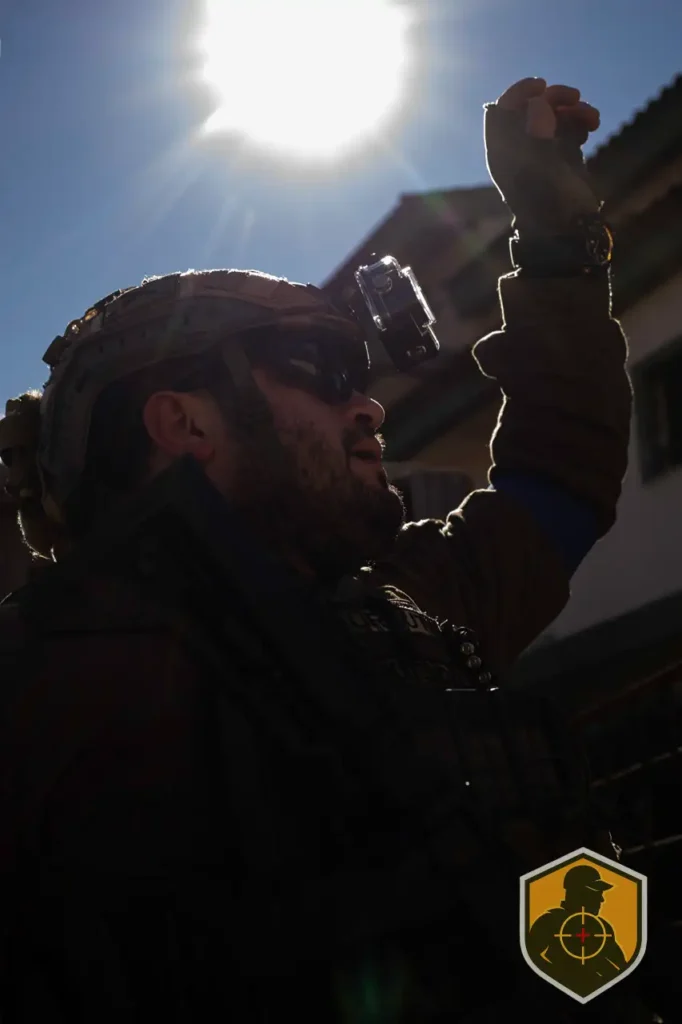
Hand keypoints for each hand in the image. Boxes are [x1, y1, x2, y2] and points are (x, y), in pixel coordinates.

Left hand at [484, 78, 601, 234]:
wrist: (571, 234)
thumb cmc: (552, 206)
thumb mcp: (543, 172)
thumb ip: (538, 136)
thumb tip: (538, 105)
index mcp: (503, 154)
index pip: (501, 111)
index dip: (519, 94)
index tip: (541, 86)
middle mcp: (519, 150)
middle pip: (531, 107)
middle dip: (554, 99)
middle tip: (575, 97)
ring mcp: (541, 152)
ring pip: (553, 115)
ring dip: (573, 110)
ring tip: (592, 119)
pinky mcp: (562, 156)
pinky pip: (568, 128)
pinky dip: (579, 122)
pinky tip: (591, 128)